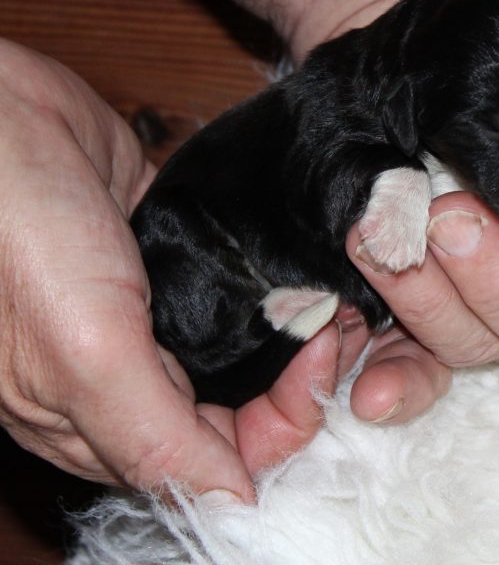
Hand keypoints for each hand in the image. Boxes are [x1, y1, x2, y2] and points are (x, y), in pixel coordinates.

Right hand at [0, 41, 341, 499]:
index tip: (320, 368)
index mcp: (99, 412)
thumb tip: (229, 504)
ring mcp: (153, 310)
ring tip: (342, 300)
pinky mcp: (172, 257)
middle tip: (343, 329)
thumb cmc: (21, 231)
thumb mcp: (83, 349)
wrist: (3, 115)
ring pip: (245, 348)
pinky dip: (279, 287)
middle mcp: (130, 368)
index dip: (279, 426)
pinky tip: (311, 269)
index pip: (214, 454)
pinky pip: (239, 290)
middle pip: (238, 404)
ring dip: (297, 332)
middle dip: (299, 379)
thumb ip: (152, 433)